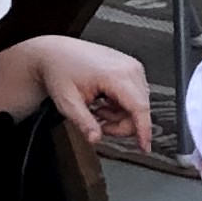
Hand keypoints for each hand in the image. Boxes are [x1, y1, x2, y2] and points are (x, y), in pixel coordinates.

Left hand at [35, 36, 157, 152]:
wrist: (57, 53)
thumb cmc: (60, 70)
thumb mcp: (68, 102)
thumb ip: (84, 123)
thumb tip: (95, 139)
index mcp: (115, 74)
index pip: (139, 108)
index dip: (143, 131)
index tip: (144, 147)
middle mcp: (128, 68)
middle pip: (140, 109)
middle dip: (121, 124)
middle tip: (100, 126)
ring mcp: (131, 66)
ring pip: (139, 105)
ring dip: (120, 115)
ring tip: (98, 110)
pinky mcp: (130, 68)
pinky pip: (135, 96)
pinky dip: (121, 106)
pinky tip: (104, 102)